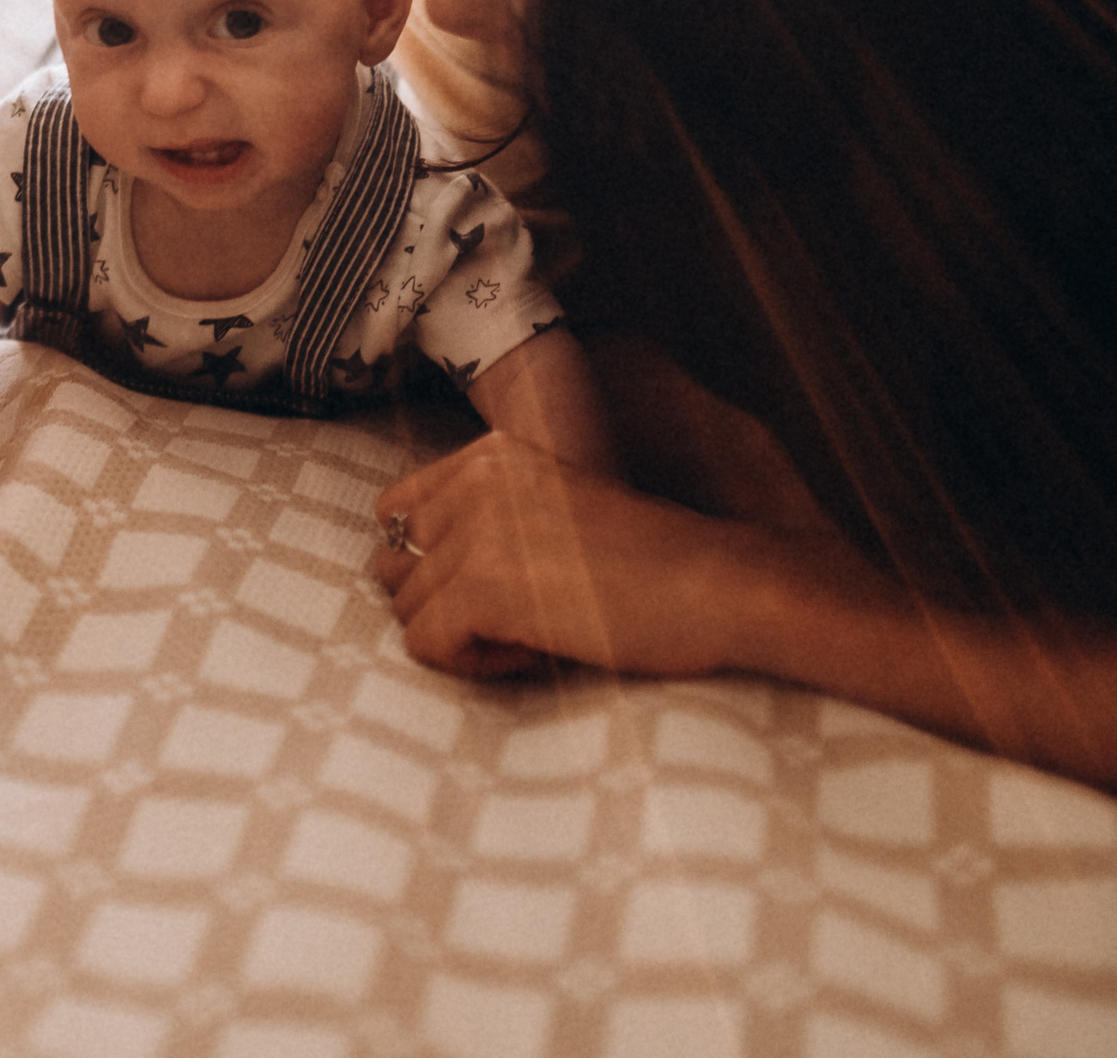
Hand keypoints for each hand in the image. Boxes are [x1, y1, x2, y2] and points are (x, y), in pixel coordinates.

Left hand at [372, 430, 757, 680]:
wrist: (722, 587)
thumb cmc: (649, 567)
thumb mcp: (555, 510)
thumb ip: (484, 518)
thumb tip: (395, 571)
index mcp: (491, 452)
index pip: (395, 512)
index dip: (434, 564)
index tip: (501, 585)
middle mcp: (476, 477)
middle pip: (393, 565)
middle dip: (443, 603)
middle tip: (520, 616)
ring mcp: (478, 529)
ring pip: (407, 610)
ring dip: (462, 636)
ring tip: (535, 632)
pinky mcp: (485, 585)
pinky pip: (426, 644)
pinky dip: (471, 665)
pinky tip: (532, 652)